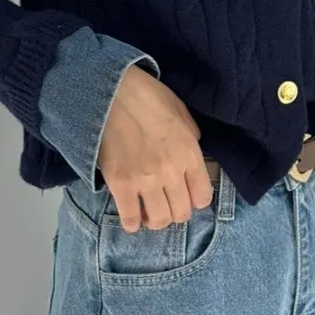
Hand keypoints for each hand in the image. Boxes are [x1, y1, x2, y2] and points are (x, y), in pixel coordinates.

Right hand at [97, 64, 213, 232]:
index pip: (203, 197)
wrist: (112, 91)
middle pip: (181, 212)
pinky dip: (132, 223)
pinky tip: (132, 218)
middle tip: (166, 204)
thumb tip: (191, 157)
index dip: (195, 199)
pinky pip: (130, 218)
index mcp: (190, 153)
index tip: (186, 195)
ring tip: (149, 213)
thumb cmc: (148, 96)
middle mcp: (172, 171)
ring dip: (156, 220)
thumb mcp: (182, 113)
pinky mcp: (120, 184)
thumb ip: (191, 138)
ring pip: (159, 220)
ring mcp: (146, 180)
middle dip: (176, 212)